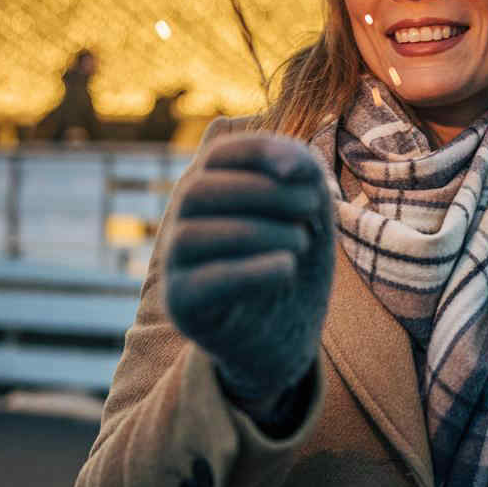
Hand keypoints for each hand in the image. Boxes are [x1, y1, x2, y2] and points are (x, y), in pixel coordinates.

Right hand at [164, 133, 334, 403]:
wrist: (287, 335)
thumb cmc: (294, 263)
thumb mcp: (310, 215)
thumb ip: (304, 177)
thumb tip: (292, 163)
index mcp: (213, 191)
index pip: (218, 154)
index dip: (258, 151)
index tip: (303, 171)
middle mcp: (184, 222)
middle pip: (197, 190)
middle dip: (264, 193)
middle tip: (312, 209)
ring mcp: (176, 265)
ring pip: (191, 234)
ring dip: (259, 231)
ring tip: (302, 242)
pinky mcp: (183, 304)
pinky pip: (203, 282)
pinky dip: (250, 270)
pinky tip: (287, 267)